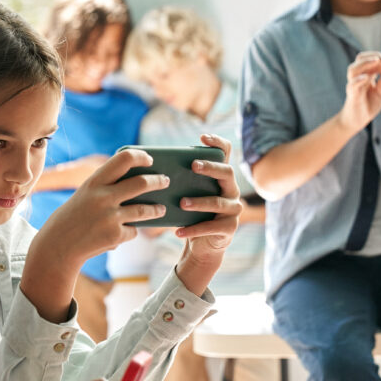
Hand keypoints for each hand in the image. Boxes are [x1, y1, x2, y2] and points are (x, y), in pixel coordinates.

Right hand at [35, 148, 168, 269]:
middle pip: (142, 183)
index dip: (140, 156)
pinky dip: (129, 232)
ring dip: (156, 210)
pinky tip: (119, 234)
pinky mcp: (115, 236)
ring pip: (144, 210)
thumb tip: (141, 185)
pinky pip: (132, 232)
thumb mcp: (85, 196)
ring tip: (161, 209)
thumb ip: (107, 189)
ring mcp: (110, 217)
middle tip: (165, 181)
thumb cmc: (72, 218)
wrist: (57, 247)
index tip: (150, 159)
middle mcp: (103, 197)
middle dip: (158, 181)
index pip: (124, 159)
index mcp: (94, 183)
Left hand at [173, 133, 241, 289]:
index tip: (202, 137)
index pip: (226, 153)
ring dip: (199, 202)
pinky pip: (211, 227)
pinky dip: (193, 229)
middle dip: (211, 168)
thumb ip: (178, 180)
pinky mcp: (229, 228)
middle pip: (227, 173)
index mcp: (221, 177)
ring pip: (218, 202)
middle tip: (193, 166)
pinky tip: (177, 231)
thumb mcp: (187, 194)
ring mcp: (233, 209)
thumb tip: (147, 169)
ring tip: (181, 203)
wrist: (202, 244)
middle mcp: (231, 190)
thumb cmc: (191, 213)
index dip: (218, 143)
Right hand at [338, 51, 380, 134]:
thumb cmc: (367, 105)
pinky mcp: (352, 96)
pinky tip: (366, 78)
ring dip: (365, 63)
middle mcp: (358, 78)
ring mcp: (354, 86)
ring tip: (376, 61)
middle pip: (360, 59)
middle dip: (372, 56)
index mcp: (366, 75)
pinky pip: (352, 85)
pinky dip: (358, 80)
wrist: (356, 121)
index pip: (370, 59)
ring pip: (353, 69)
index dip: (379, 57)